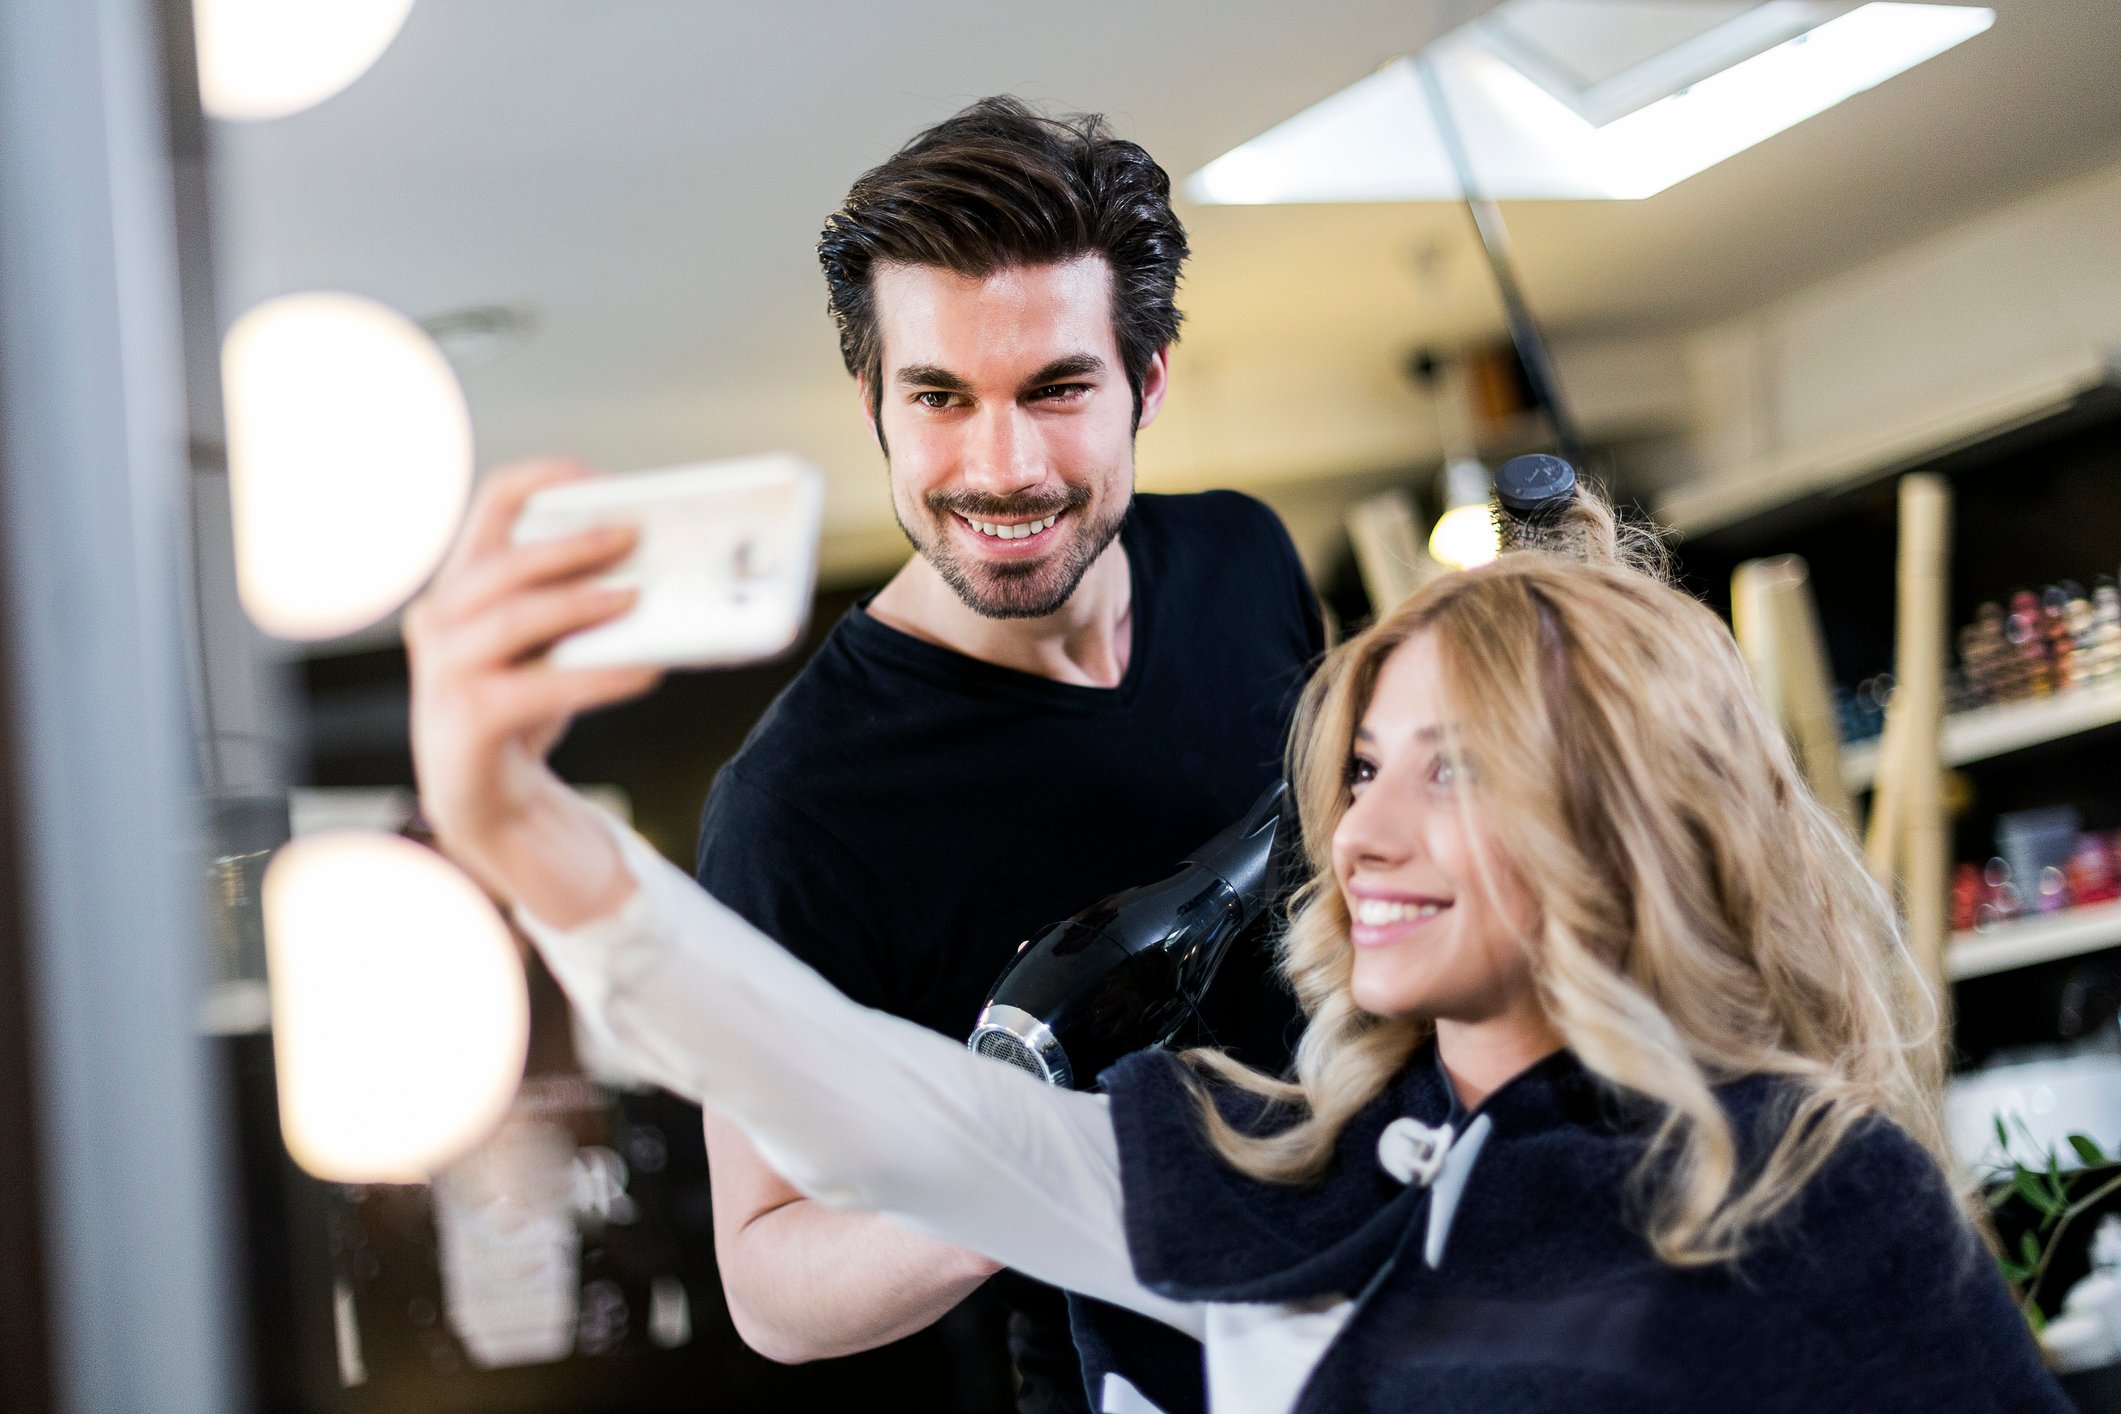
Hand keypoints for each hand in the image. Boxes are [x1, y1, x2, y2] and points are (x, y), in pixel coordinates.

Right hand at [405, 459, 662, 906]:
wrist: (491, 801)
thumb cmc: (525, 708)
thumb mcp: (547, 643)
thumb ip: (578, 601)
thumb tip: (661, 567)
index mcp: (461, 583)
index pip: (492, 503)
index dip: (546, 479)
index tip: (602, 480)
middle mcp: (439, 618)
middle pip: (504, 561)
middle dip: (573, 545)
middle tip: (635, 536)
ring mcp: (442, 670)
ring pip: (513, 616)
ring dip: (580, 602)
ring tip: (639, 598)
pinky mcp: (465, 719)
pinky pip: (538, 688)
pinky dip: (598, 677)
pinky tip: (645, 672)